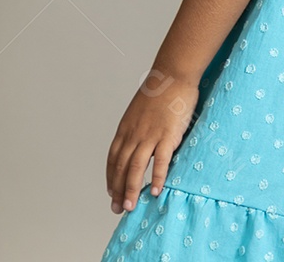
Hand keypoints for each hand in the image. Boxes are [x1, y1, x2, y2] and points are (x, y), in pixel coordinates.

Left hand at [106, 70, 198, 214]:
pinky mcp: (168, 135)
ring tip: (131, 206)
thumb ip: (137, 127)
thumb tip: (139, 142)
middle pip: (122, 167)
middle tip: (118, 208)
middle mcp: (134, 134)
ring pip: (137, 168)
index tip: (111, 192)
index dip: (111, 177)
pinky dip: (158, 178)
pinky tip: (156, 191)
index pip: (114, 158)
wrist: (173, 74)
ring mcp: (150, 135)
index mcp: (126, 128)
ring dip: (132, 190)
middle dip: (118, 190)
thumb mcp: (139, 109)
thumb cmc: (160, 89)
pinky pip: (161, 161)